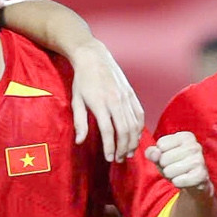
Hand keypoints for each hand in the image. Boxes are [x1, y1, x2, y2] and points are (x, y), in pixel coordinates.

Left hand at [69, 41, 144, 161]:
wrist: (94, 57)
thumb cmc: (82, 80)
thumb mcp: (76, 100)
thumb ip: (79, 122)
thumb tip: (80, 142)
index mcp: (100, 103)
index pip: (108, 131)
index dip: (110, 147)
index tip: (109, 158)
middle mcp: (115, 100)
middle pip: (124, 130)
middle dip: (123, 148)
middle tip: (120, 159)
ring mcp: (126, 97)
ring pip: (134, 124)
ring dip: (133, 141)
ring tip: (129, 152)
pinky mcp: (132, 94)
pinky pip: (139, 114)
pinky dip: (140, 128)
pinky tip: (136, 137)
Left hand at [146, 131, 210, 192]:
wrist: (194, 182)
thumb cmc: (175, 165)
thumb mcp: (161, 156)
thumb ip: (152, 152)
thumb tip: (155, 153)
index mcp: (186, 137)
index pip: (161, 144)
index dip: (161, 154)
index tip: (171, 157)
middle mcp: (195, 145)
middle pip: (164, 158)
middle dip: (164, 166)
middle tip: (175, 167)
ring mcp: (200, 160)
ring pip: (169, 171)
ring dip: (170, 175)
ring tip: (179, 173)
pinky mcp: (201, 175)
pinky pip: (178, 181)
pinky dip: (177, 183)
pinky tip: (183, 180)